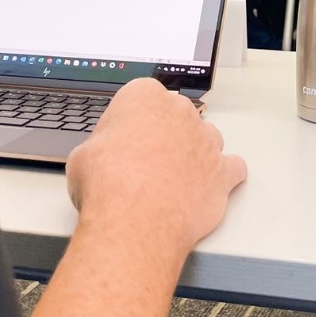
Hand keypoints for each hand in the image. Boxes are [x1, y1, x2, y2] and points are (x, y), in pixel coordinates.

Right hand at [66, 78, 246, 255]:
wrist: (133, 220)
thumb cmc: (106, 185)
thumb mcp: (83, 155)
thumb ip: (102, 144)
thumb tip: (101, 156)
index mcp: (144, 96)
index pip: (143, 97)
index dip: (133, 121)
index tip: (126, 138)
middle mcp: (179, 111)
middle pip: (177, 116)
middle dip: (166, 135)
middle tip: (146, 161)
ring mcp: (205, 141)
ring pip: (206, 139)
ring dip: (195, 154)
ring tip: (176, 178)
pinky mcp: (222, 172)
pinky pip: (232, 167)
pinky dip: (223, 177)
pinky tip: (208, 187)